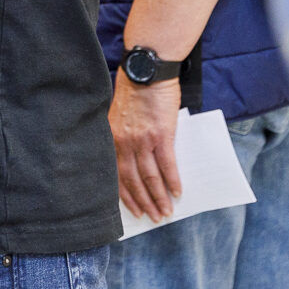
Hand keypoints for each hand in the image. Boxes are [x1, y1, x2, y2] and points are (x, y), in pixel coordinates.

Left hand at [109, 70, 182, 219]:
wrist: (147, 70)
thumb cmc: (134, 89)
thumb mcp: (119, 114)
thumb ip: (124, 135)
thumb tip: (137, 157)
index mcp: (111, 137)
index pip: (115, 174)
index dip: (125, 195)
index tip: (133, 210)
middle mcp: (124, 142)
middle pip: (132, 180)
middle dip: (143, 202)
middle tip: (153, 217)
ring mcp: (142, 140)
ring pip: (150, 177)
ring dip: (159, 197)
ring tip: (166, 211)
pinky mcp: (161, 135)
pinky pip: (167, 165)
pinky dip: (173, 181)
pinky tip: (178, 192)